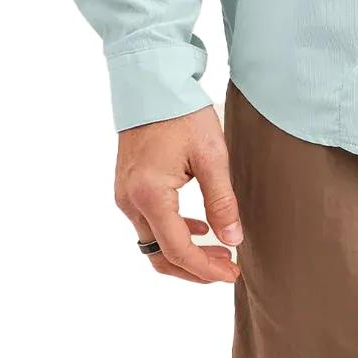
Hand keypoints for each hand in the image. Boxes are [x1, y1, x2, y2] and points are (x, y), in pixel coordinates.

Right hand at [113, 104, 242, 284]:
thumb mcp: (210, 156)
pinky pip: (147, 223)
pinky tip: (197, 226)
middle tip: (226, 268)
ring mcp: (125, 194)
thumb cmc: (181, 113)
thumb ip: (221, 201)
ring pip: (151, 242)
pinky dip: (171, 233)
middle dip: (194, 268)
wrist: (152, 84)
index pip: (177, 249)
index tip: (231, 273)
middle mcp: (130, 200)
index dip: (205, 268)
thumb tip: (232, 239)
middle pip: (159, 254)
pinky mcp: (128, 186)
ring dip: (183, 252)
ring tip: (218, 250)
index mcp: (150, 194)